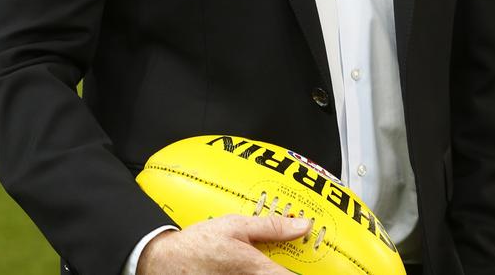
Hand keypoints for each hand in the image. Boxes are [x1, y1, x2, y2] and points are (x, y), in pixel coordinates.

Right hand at [137, 213, 310, 273]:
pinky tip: (262, 262)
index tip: (326, 266)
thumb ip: (271, 226)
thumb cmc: (199, 244)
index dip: (310, 271)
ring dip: (278, 269)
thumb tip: (302, 225)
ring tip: (280, 260)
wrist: (168, 263)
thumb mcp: (236, 225)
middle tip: (299, 258)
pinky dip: (264, 272)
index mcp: (258, 270)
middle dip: (293, 268)